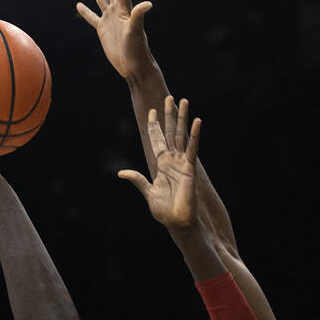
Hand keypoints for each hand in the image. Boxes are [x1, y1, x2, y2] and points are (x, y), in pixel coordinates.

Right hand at [75, 0, 153, 79]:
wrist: (133, 66)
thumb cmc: (137, 50)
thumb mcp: (136, 32)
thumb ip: (139, 16)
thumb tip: (149, 3)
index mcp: (125, 10)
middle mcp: (117, 12)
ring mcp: (109, 20)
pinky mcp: (103, 30)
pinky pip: (92, 18)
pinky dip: (86, 11)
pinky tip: (79, 4)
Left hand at [118, 96, 200, 230]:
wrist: (177, 222)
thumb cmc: (164, 210)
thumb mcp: (147, 192)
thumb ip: (137, 179)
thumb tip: (121, 172)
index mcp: (161, 164)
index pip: (157, 139)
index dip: (154, 125)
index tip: (152, 111)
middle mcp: (172, 160)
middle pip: (170, 132)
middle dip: (169, 115)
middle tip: (169, 97)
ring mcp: (182, 162)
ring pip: (182, 135)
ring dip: (182, 118)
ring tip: (184, 101)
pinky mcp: (190, 168)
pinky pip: (193, 148)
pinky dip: (195, 135)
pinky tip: (197, 121)